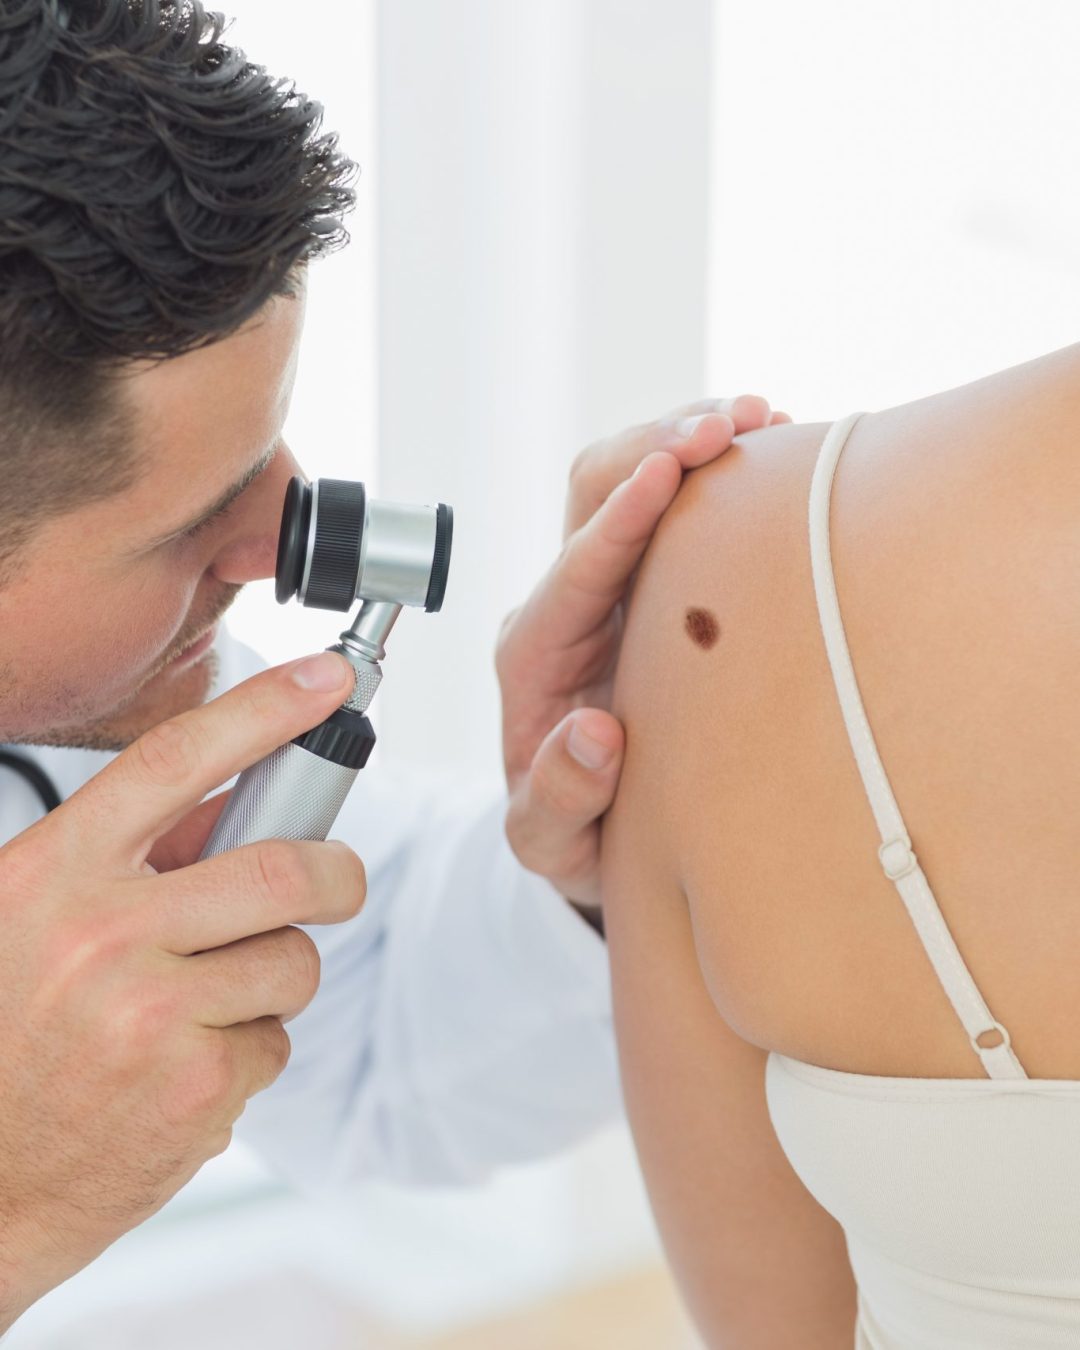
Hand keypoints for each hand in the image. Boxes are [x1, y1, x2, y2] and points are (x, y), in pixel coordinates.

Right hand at [0, 651, 364, 1331]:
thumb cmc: (14, 1033)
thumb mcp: (35, 918)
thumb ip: (131, 857)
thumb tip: (234, 800)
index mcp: (54, 873)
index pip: (175, 759)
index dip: (263, 708)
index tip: (328, 680)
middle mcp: (102, 934)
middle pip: (282, 866)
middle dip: (335, 873)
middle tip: (334, 882)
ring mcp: (150, 1012)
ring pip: (293, 959)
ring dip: (277, 977)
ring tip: (211, 1003)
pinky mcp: (196, 1084)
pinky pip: (275, 1039)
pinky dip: (250, 1049)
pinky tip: (187, 1066)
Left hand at [498, 395, 790, 910]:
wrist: (591, 826)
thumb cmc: (571, 833)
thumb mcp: (551, 841)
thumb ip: (559, 799)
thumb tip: (594, 734)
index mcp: (533, 657)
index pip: (573, 572)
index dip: (622, 518)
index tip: (665, 470)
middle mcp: (563, 606)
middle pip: (591, 493)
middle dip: (657, 446)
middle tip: (731, 423)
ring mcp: (603, 586)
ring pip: (628, 478)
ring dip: (686, 437)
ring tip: (761, 416)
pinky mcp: (643, 581)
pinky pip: (673, 505)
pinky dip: (715, 468)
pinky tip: (768, 448)